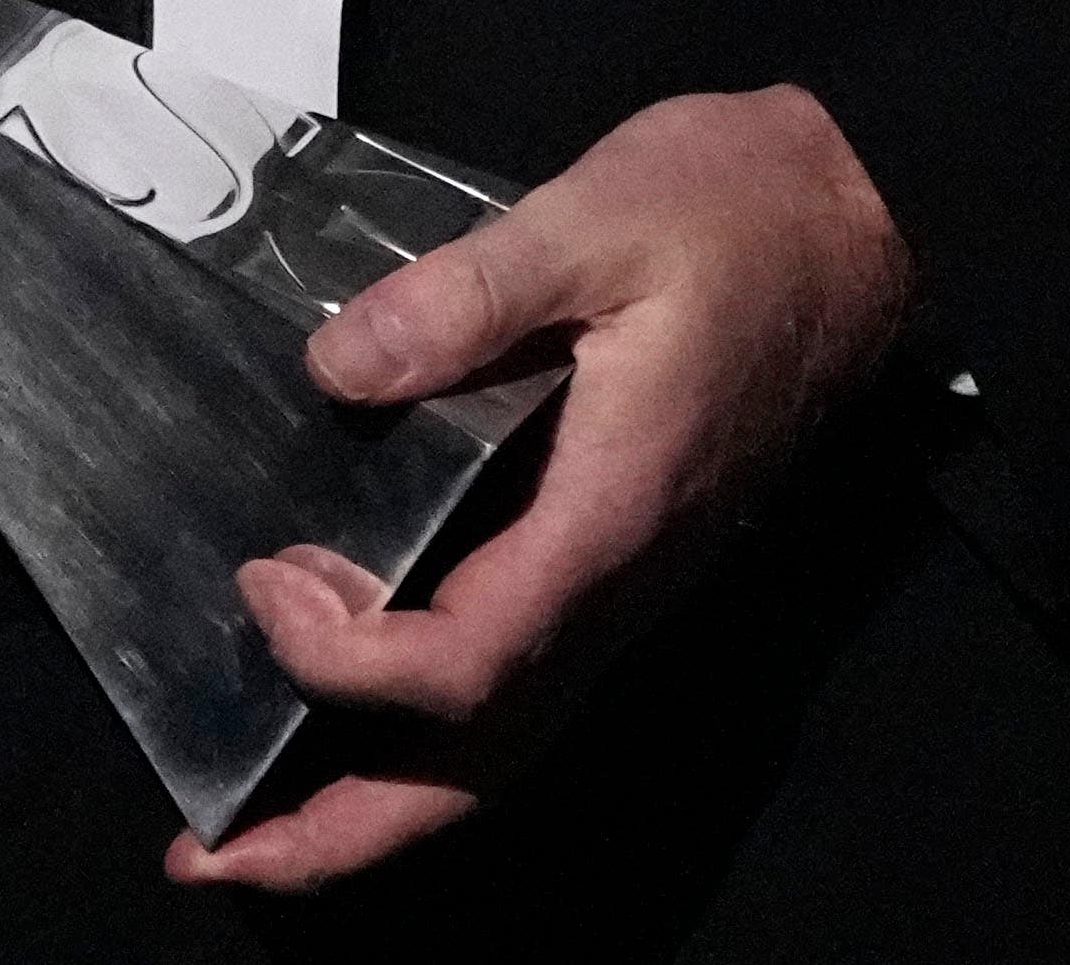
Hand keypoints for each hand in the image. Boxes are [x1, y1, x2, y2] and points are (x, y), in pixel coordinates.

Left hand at [170, 83, 917, 892]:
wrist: (859, 220)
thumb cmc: (738, 211)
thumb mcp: (594, 216)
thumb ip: (461, 295)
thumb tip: (338, 368)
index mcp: (610, 518)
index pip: (469, 661)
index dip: (349, 656)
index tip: (269, 581)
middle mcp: (620, 584)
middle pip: (481, 766)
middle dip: (345, 830)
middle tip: (210, 857)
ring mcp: (626, 587)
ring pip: (503, 750)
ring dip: (379, 807)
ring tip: (258, 831)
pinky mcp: (620, 563)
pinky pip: (522, 692)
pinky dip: (433, 741)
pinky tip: (363, 724)